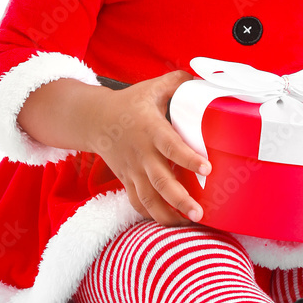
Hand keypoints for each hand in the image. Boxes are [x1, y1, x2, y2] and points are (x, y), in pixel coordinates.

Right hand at [89, 70, 210, 226]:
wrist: (95, 120)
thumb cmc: (130, 103)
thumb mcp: (153, 87)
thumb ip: (178, 82)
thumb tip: (202, 78)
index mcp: (151, 129)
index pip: (171, 146)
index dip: (189, 158)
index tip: (208, 168)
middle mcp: (142, 154)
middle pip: (160, 181)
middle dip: (180, 199)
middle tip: (200, 211)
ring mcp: (133, 170)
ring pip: (148, 199)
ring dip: (168, 214)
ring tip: (190, 223)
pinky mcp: (127, 180)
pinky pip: (138, 203)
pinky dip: (152, 215)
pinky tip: (171, 223)